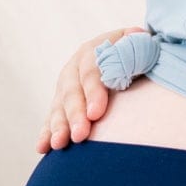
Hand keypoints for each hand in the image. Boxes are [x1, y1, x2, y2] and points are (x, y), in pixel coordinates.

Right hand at [38, 25, 146, 151]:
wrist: (131, 57)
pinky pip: (52, 118)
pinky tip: (42, 147)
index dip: (93, 91)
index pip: (92, 69)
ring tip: (60, 144)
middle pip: (72, 91)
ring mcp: (67, 85)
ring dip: (58, 126)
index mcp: (96, 49)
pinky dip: (47, 133)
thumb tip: (134, 38)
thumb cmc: (142, 54)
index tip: (95, 113)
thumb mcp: (142, 46)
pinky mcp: (62, 103)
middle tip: (80, 135)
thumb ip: (137, 46)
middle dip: (75, 115)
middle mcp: (76, 66)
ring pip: (59, 106)